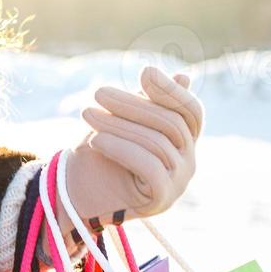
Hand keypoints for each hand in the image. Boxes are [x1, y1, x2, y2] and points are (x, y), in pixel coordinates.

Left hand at [63, 66, 203, 221]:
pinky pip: (149, 167)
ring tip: (86, 114)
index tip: (145, 72)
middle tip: (97, 92)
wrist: (79, 192)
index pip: (191, 111)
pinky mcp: (162, 199)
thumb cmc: (102, 151)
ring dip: (117, 124)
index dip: (172, 91)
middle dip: (131, 103)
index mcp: (183, 140)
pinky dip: (120, 149)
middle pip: (170, 122)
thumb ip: (149, 102)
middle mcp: (188, 161)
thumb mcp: (123, 120)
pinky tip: (96, 140)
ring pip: (156, 142)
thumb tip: (184, 77)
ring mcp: (178, 182)